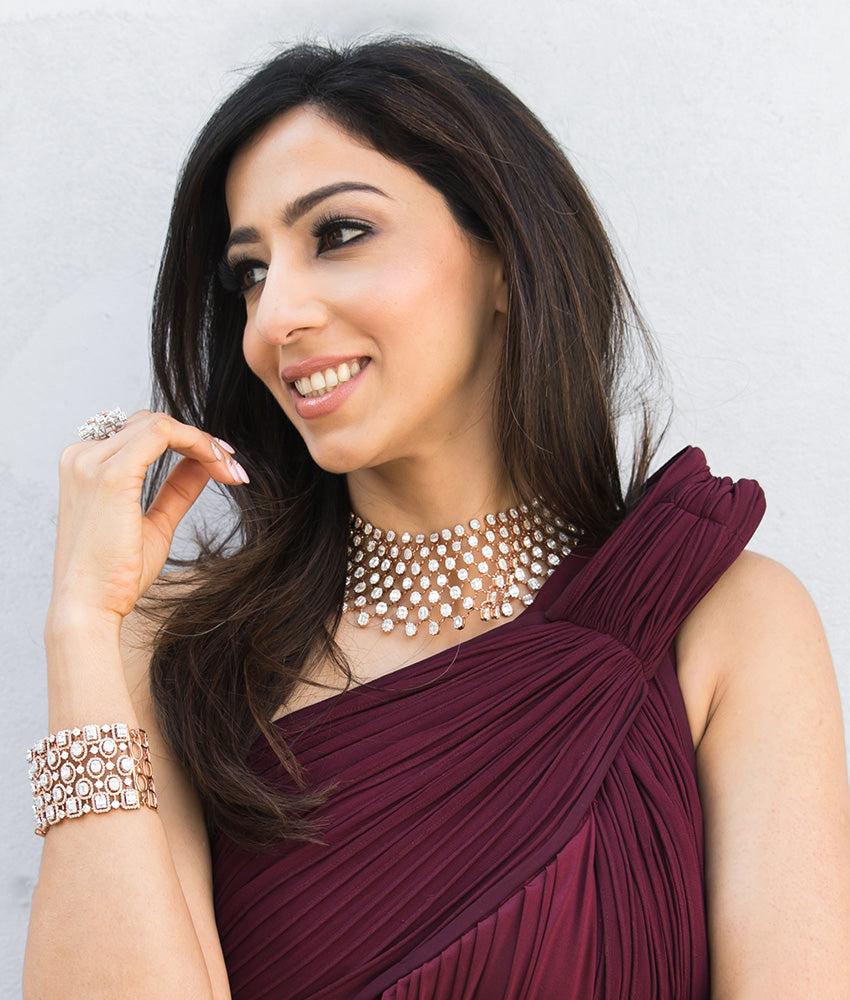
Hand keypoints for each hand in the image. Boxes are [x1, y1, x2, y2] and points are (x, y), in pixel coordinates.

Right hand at [50, 410, 247, 627]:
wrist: (89, 608)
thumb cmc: (115, 575)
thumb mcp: (154, 522)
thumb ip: (176, 489)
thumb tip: (203, 464)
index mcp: (85, 465)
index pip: (142, 432)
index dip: (188, 441)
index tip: (223, 464)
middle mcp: (82, 456)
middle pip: (152, 423)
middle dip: (200, 440)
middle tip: (232, 467)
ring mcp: (91, 462)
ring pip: (160, 423)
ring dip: (204, 442)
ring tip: (230, 470)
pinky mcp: (110, 475)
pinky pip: (162, 433)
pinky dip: (198, 443)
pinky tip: (219, 467)